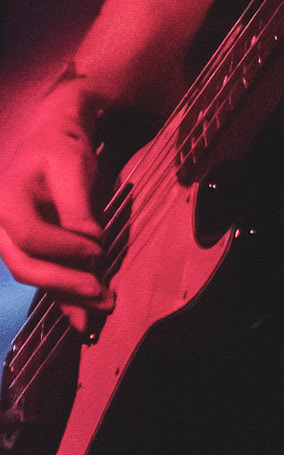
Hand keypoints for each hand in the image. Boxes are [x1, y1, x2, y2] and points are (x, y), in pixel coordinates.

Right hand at [0, 85, 111, 331]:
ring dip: (67, 295)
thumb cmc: (62, 148)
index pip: (32, 237)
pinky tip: (81, 317)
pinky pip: (42, 276)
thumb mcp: (72, 168)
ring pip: (34, 276)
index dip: (66, 248)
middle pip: (26, 265)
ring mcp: (9, 241)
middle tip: (102, 295)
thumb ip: (77, 208)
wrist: (55, 138)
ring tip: (101, 308)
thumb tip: (92, 246)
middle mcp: (0, 227)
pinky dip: (62, 296)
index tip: (100, 249)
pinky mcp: (27, 251)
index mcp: (6, 201)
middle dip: (65, 283)